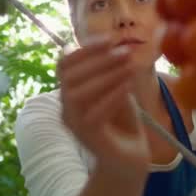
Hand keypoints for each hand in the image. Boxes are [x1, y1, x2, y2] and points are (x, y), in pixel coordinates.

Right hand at [58, 36, 149, 177]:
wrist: (129, 156)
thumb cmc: (122, 120)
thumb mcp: (117, 88)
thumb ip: (110, 71)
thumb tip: (115, 45)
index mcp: (70, 90)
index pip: (64, 63)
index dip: (85, 49)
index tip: (110, 40)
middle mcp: (66, 105)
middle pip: (70, 76)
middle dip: (99, 60)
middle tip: (126, 53)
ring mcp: (73, 122)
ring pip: (78, 94)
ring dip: (106, 76)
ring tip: (130, 67)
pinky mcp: (86, 136)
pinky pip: (93, 113)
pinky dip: (111, 97)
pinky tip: (128, 87)